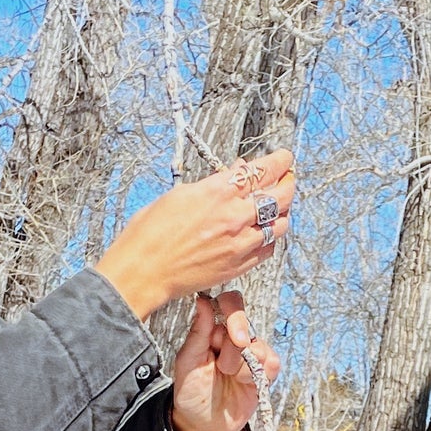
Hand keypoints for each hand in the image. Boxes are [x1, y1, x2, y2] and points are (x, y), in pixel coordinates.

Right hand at [93, 149, 295, 319]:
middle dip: (288, 182)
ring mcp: (239, 243)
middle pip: (280, 195)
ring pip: (280, 224)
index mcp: (216, 193)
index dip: (279, 161)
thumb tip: (234, 173)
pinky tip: (262, 232)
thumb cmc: (149, 234)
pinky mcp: (238, 266)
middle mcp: (233, 217)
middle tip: (287, 178)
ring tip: (277, 206)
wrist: (142, 272)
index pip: (262, 171)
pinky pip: (268, 249)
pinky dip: (269, 237)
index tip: (284, 157)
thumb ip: (212, 184)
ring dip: (282, 212)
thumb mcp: (178, 195)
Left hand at [168, 290, 280, 430]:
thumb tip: (202, 300)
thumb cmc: (191, 390)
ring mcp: (252, 353)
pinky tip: (245, 383)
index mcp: (214, 329)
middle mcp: (235, 337)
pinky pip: (272, 362)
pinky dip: (258, 375)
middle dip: (233, 349)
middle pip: (245, 326)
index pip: (230, 303)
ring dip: (242, 366)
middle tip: (223, 367)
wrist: (202, 423)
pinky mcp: (265, 371)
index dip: (233, 310)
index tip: (227, 328)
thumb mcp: (187, 361)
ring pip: (259, 346)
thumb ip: (198, 331)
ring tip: (228, 378)